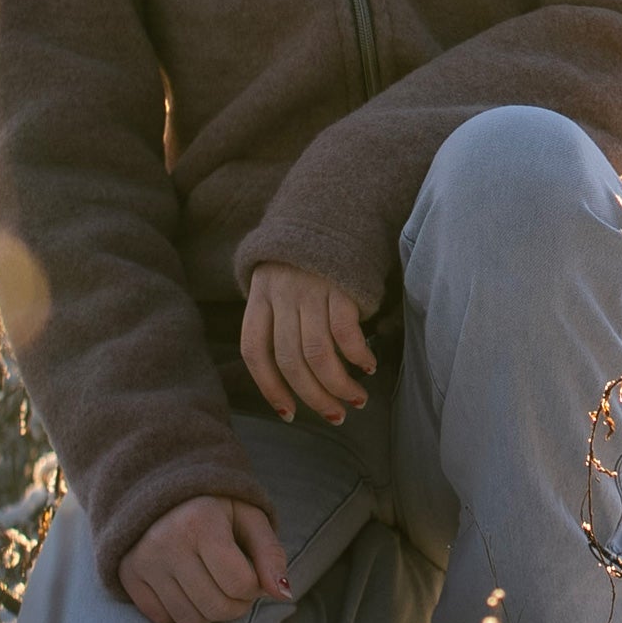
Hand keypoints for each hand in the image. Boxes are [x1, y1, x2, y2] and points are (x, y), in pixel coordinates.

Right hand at [117, 494, 290, 622]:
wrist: (161, 488)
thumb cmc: (214, 506)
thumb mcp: (248, 516)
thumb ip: (270, 553)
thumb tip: (283, 594)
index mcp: (201, 521)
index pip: (240, 584)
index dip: (254, 586)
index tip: (249, 570)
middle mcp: (167, 542)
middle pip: (217, 608)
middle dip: (235, 604)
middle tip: (233, 582)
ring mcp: (143, 561)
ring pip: (190, 620)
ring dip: (208, 610)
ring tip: (209, 581)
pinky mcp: (127, 575)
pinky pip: (162, 618)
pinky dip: (179, 609)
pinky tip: (184, 584)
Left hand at [242, 263, 375, 425]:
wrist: (333, 206)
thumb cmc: (307, 257)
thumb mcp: (278, 281)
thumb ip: (277, 317)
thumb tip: (290, 373)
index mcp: (259, 295)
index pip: (254, 351)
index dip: (269, 388)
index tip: (288, 413)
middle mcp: (281, 294)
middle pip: (289, 360)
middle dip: (312, 396)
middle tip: (334, 415)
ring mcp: (310, 288)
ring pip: (317, 353)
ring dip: (338, 385)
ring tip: (356, 399)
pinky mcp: (340, 283)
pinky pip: (345, 331)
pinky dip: (357, 355)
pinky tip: (367, 366)